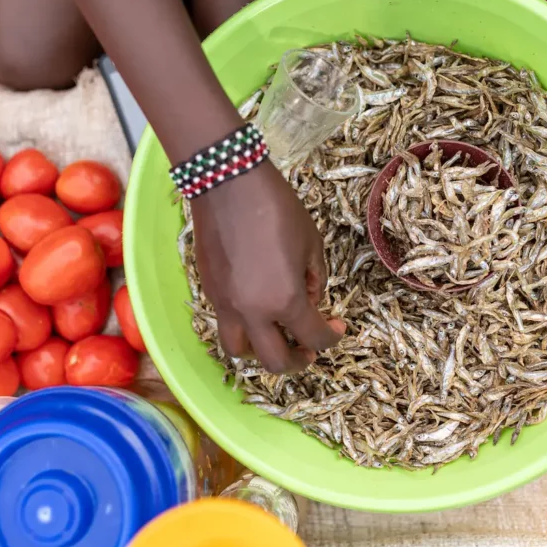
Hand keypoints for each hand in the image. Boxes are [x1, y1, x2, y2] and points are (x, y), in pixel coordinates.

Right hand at [190, 164, 343, 373]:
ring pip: (240, 352)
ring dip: (261, 351)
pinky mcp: (209, 292)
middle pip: (276, 362)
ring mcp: (226, 305)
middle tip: (308, 348)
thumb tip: (311, 299)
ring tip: (274, 336)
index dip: (331, 337)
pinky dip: (242, 327)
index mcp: (286, 301)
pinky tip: (255, 308)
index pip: (314, 338)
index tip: (337, 326)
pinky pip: (225, 324)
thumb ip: (316, 278)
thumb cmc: (277, 207)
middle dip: (298, 361)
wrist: (227, 184)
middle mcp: (253, 313)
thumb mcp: (311, 242)